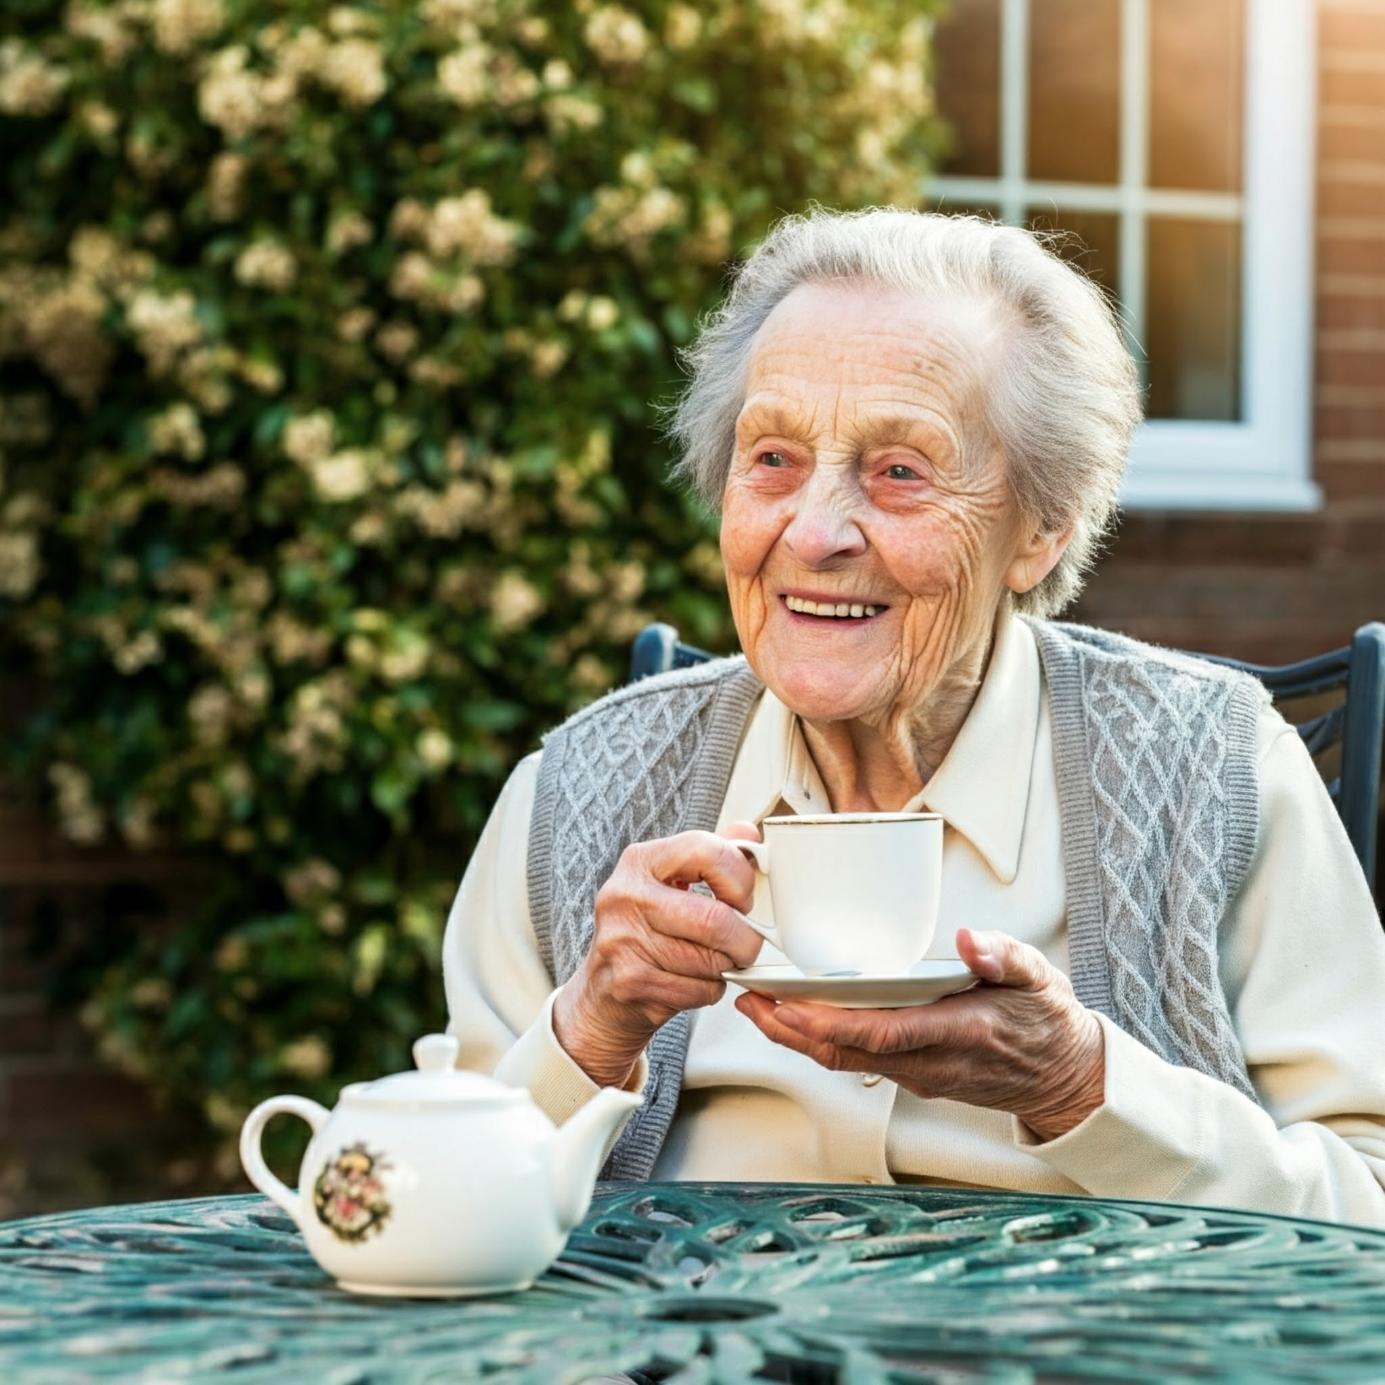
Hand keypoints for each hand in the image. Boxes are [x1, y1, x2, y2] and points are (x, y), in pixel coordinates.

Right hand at [553, 821, 763, 1086]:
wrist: (603, 989)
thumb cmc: (646, 928)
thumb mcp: (673, 881)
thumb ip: (712, 855)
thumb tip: (749, 832)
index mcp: (640, 861)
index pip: (707, 852)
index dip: (740, 880)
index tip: (743, 900)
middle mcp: (625, 896)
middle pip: (714, 919)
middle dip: (744, 939)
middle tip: (745, 944)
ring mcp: (623, 940)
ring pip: (710, 959)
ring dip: (726, 967)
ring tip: (713, 961)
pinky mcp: (630, 982)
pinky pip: (699, 989)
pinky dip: (710, 990)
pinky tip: (693, 982)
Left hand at [735, 927, 1106, 1140]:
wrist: (1063, 1076)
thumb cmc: (1046, 1020)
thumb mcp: (1039, 977)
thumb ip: (1003, 955)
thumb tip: (969, 939)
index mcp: (960, 1031)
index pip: (884, 1033)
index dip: (831, 1022)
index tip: (791, 1003)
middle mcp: (931, 1061)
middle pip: (848, 1052)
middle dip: (793, 1031)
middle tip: (750, 999)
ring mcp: (918, 1074)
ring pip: (844, 1060)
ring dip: (796, 1037)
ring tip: (756, 1005)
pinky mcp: (911, 1074)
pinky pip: (855, 1060)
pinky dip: (818, 1040)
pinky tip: (794, 1017)